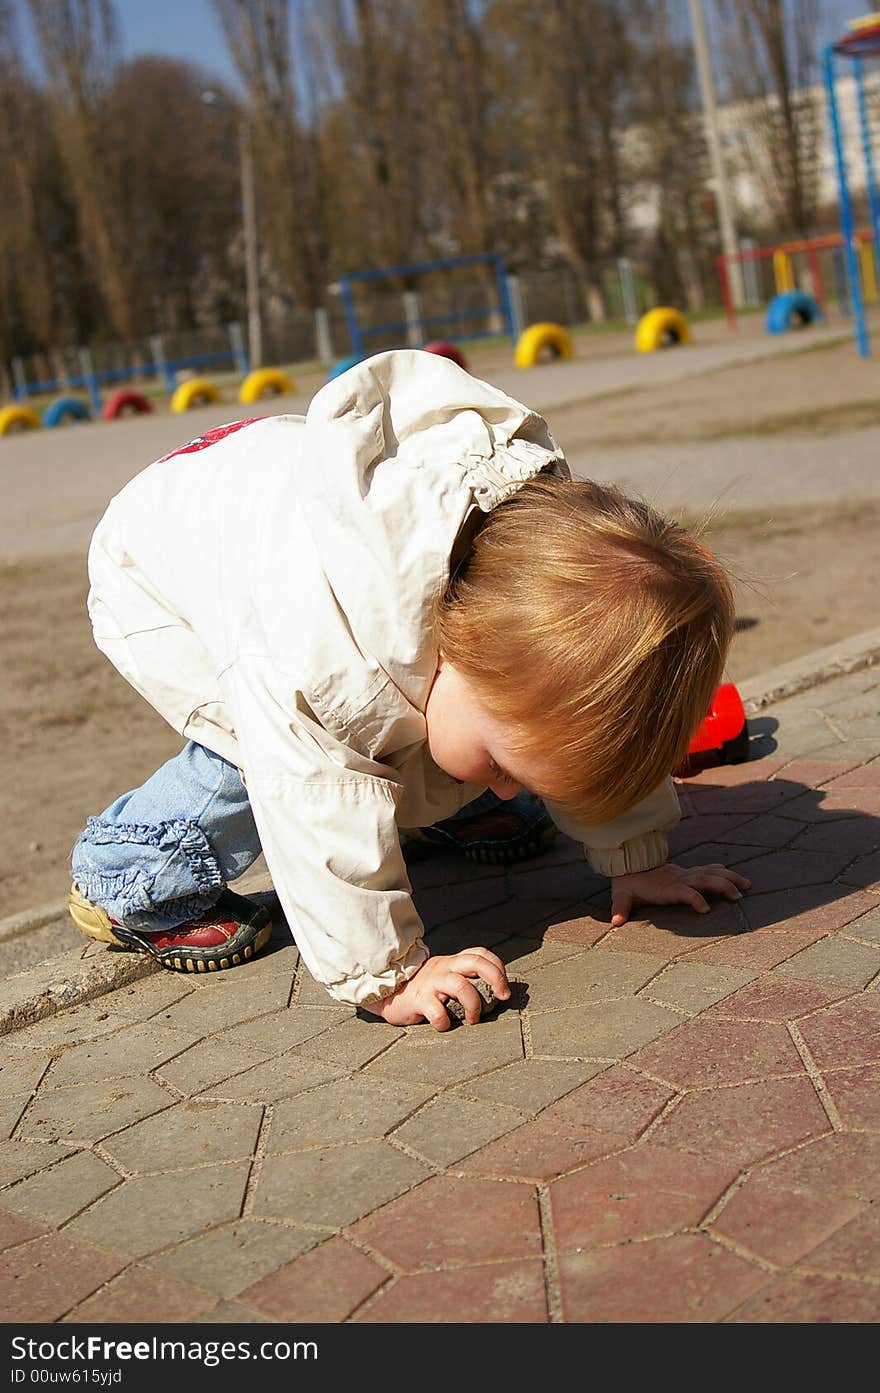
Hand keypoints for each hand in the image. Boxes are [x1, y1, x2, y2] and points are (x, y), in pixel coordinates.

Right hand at [363, 948, 510, 1030]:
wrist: (386, 992)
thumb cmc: (420, 989)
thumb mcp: (442, 976)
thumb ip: (461, 978)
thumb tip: (492, 993)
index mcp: (451, 962)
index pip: (480, 954)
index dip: (497, 967)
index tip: (503, 987)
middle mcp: (443, 968)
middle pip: (476, 962)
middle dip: (496, 978)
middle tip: (503, 997)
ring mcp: (431, 982)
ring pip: (461, 985)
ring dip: (474, 1005)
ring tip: (473, 1019)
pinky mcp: (419, 1000)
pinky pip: (437, 1011)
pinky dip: (444, 1022)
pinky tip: (444, 1026)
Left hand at [610, 862, 750, 927]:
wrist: (628, 864)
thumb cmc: (627, 884)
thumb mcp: (621, 895)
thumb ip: (620, 908)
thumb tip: (615, 922)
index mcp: (665, 887)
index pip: (683, 891)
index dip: (694, 899)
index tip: (706, 910)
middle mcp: (678, 878)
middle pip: (703, 879)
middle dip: (722, 886)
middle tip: (738, 896)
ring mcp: (684, 874)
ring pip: (710, 873)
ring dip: (728, 878)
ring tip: (747, 885)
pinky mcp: (687, 872)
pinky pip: (707, 870)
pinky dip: (721, 872)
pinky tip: (734, 876)